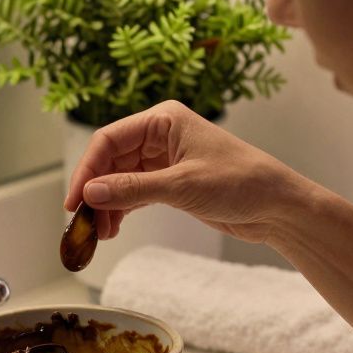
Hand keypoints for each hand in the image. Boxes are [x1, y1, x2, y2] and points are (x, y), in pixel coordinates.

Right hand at [65, 100, 307, 243]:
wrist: (277, 206)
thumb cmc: (241, 183)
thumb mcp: (182, 186)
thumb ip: (133, 189)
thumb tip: (91, 192)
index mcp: (163, 119)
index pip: (109, 139)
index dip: (87, 169)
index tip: (75, 200)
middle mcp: (161, 135)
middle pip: (111, 160)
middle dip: (96, 191)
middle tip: (84, 223)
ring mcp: (165, 159)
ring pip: (120, 179)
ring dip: (107, 204)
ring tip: (100, 233)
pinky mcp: (172, 182)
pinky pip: (135, 192)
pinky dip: (122, 209)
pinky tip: (114, 228)